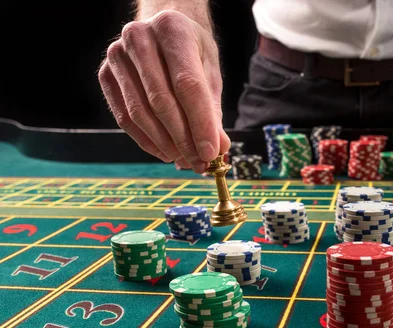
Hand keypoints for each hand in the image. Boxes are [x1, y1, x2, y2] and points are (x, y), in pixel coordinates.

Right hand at [98, 10, 229, 173]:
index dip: (200, 123)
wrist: (163, 29)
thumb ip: (213, 109)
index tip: (211, 153)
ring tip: (185, 161)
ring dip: (165, 144)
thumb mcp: (210, 71)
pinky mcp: (105, 75)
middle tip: (199, 163)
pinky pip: (125, 117)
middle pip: (161, 101)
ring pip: (140, 113)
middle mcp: (139, 37)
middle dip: (183, 140)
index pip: (187, 85)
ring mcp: (117, 55)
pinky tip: (166, 152)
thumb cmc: (191, 50)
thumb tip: (218, 148)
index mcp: (172, 29)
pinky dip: (147, 141)